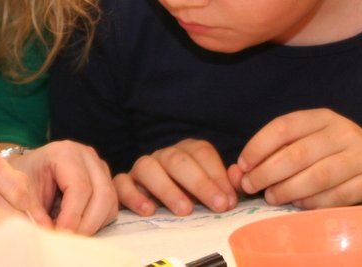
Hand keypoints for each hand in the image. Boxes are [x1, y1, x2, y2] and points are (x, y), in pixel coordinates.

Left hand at [7, 140, 117, 234]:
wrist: (26, 170)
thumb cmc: (21, 179)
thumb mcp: (19, 194)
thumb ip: (33, 213)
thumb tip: (49, 233)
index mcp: (64, 153)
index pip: (80, 187)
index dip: (72, 216)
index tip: (59, 236)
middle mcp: (87, 156)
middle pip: (102, 194)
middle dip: (86, 224)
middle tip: (68, 241)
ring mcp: (98, 167)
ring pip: (110, 202)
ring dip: (93, 225)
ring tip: (69, 234)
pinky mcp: (104, 180)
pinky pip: (110, 206)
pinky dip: (97, 222)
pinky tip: (76, 225)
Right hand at [114, 139, 237, 216]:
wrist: (153, 201)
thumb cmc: (187, 194)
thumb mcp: (209, 189)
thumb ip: (225, 183)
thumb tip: (238, 177)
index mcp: (186, 151)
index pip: (202, 152)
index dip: (217, 175)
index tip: (229, 200)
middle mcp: (163, 155)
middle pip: (178, 160)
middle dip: (200, 183)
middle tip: (218, 205)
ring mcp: (142, 167)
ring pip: (148, 167)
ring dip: (167, 189)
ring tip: (185, 210)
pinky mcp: (124, 183)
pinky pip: (123, 183)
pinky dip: (134, 196)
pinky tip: (149, 210)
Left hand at [235, 109, 361, 209]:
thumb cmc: (335, 151)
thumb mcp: (310, 141)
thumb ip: (275, 152)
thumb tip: (237, 171)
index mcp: (322, 117)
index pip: (284, 126)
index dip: (259, 146)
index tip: (243, 165)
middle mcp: (342, 132)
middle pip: (298, 153)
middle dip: (268, 172)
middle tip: (251, 186)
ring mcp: (359, 156)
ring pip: (316, 176)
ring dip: (288, 190)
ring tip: (271, 197)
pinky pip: (336, 196)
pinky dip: (313, 203)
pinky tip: (298, 205)